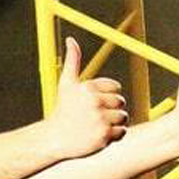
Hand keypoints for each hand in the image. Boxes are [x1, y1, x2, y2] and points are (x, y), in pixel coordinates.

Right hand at [44, 37, 126, 158]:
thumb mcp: (66, 83)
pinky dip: (115, 135)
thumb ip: (72, 60)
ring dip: (115, 122)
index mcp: (89, 88)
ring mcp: (100, 120)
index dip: (107, 96)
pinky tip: (100, 134)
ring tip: (99, 125)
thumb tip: (71, 39)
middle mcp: (95, 102)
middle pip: (121, 102)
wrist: (54, 138)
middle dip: (112, 109)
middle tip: (96, 116)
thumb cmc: (63, 109)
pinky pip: (122, 132)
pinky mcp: (104, 136)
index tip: (94, 104)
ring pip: (123, 117)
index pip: (116, 88)